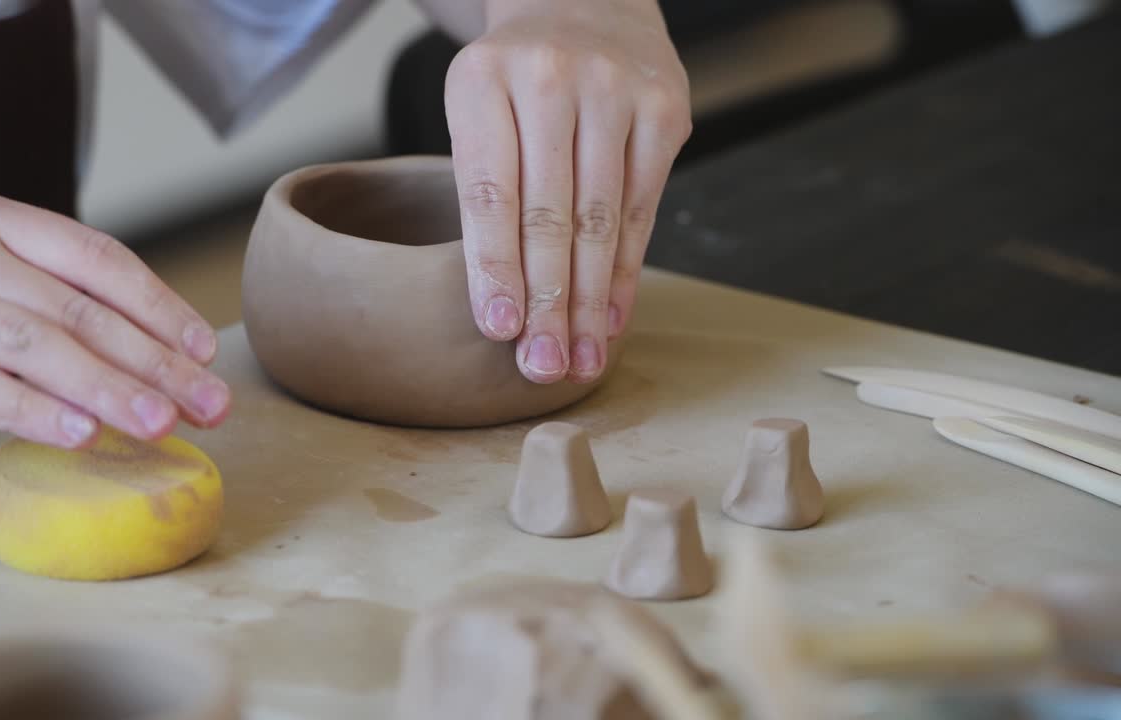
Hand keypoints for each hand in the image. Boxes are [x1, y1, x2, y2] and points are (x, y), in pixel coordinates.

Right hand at [0, 193, 230, 447]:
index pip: (99, 259)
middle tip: (209, 403)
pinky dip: (30, 411)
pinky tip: (78, 435)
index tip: (203, 350)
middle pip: (80, 310)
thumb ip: (47, 286)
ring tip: (161, 424)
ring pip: (34, 346)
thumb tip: (146, 345)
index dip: (159, 306)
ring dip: (106, 389)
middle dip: (154, 361)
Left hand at [445, 0, 690, 383]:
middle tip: (541, 366)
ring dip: (589, 302)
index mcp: (483, 80)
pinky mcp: (665, 108)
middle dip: (547, 302)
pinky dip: (626, 272)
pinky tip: (611, 320)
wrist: (585, 5)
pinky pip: (644, 207)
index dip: (495, 266)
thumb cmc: (519, 82)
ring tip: (576, 361)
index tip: (499, 330)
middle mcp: (550, 78)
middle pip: (549, 213)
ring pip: (601, 219)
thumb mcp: (479, 113)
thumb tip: (503, 311)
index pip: (489, 190)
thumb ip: (485, 192)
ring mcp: (615, 89)